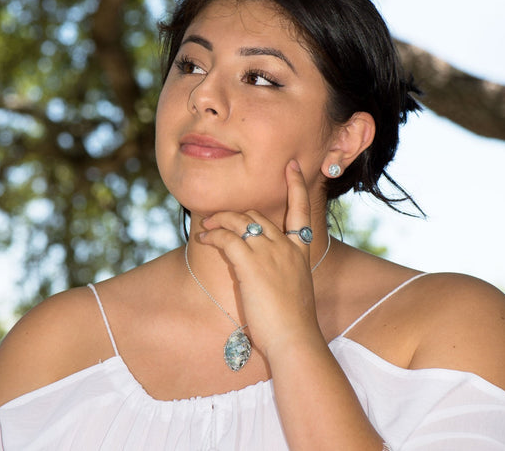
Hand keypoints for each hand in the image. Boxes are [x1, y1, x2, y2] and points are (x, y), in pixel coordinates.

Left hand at [199, 159, 320, 357]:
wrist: (294, 338)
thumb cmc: (292, 321)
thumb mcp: (293, 288)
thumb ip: (281, 271)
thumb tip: (261, 270)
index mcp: (300, 251)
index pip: (301, 209)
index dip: (295, 185)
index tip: (290, 165)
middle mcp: (286, 246)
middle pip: (257, 215)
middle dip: (235, 214)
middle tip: (216, 218)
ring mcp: (269, 252)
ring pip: (240, 222)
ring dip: (219, 221)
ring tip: (205, 227)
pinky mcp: (251, 263)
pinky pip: (226, 239)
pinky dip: (212, 236)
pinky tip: (203, 240)